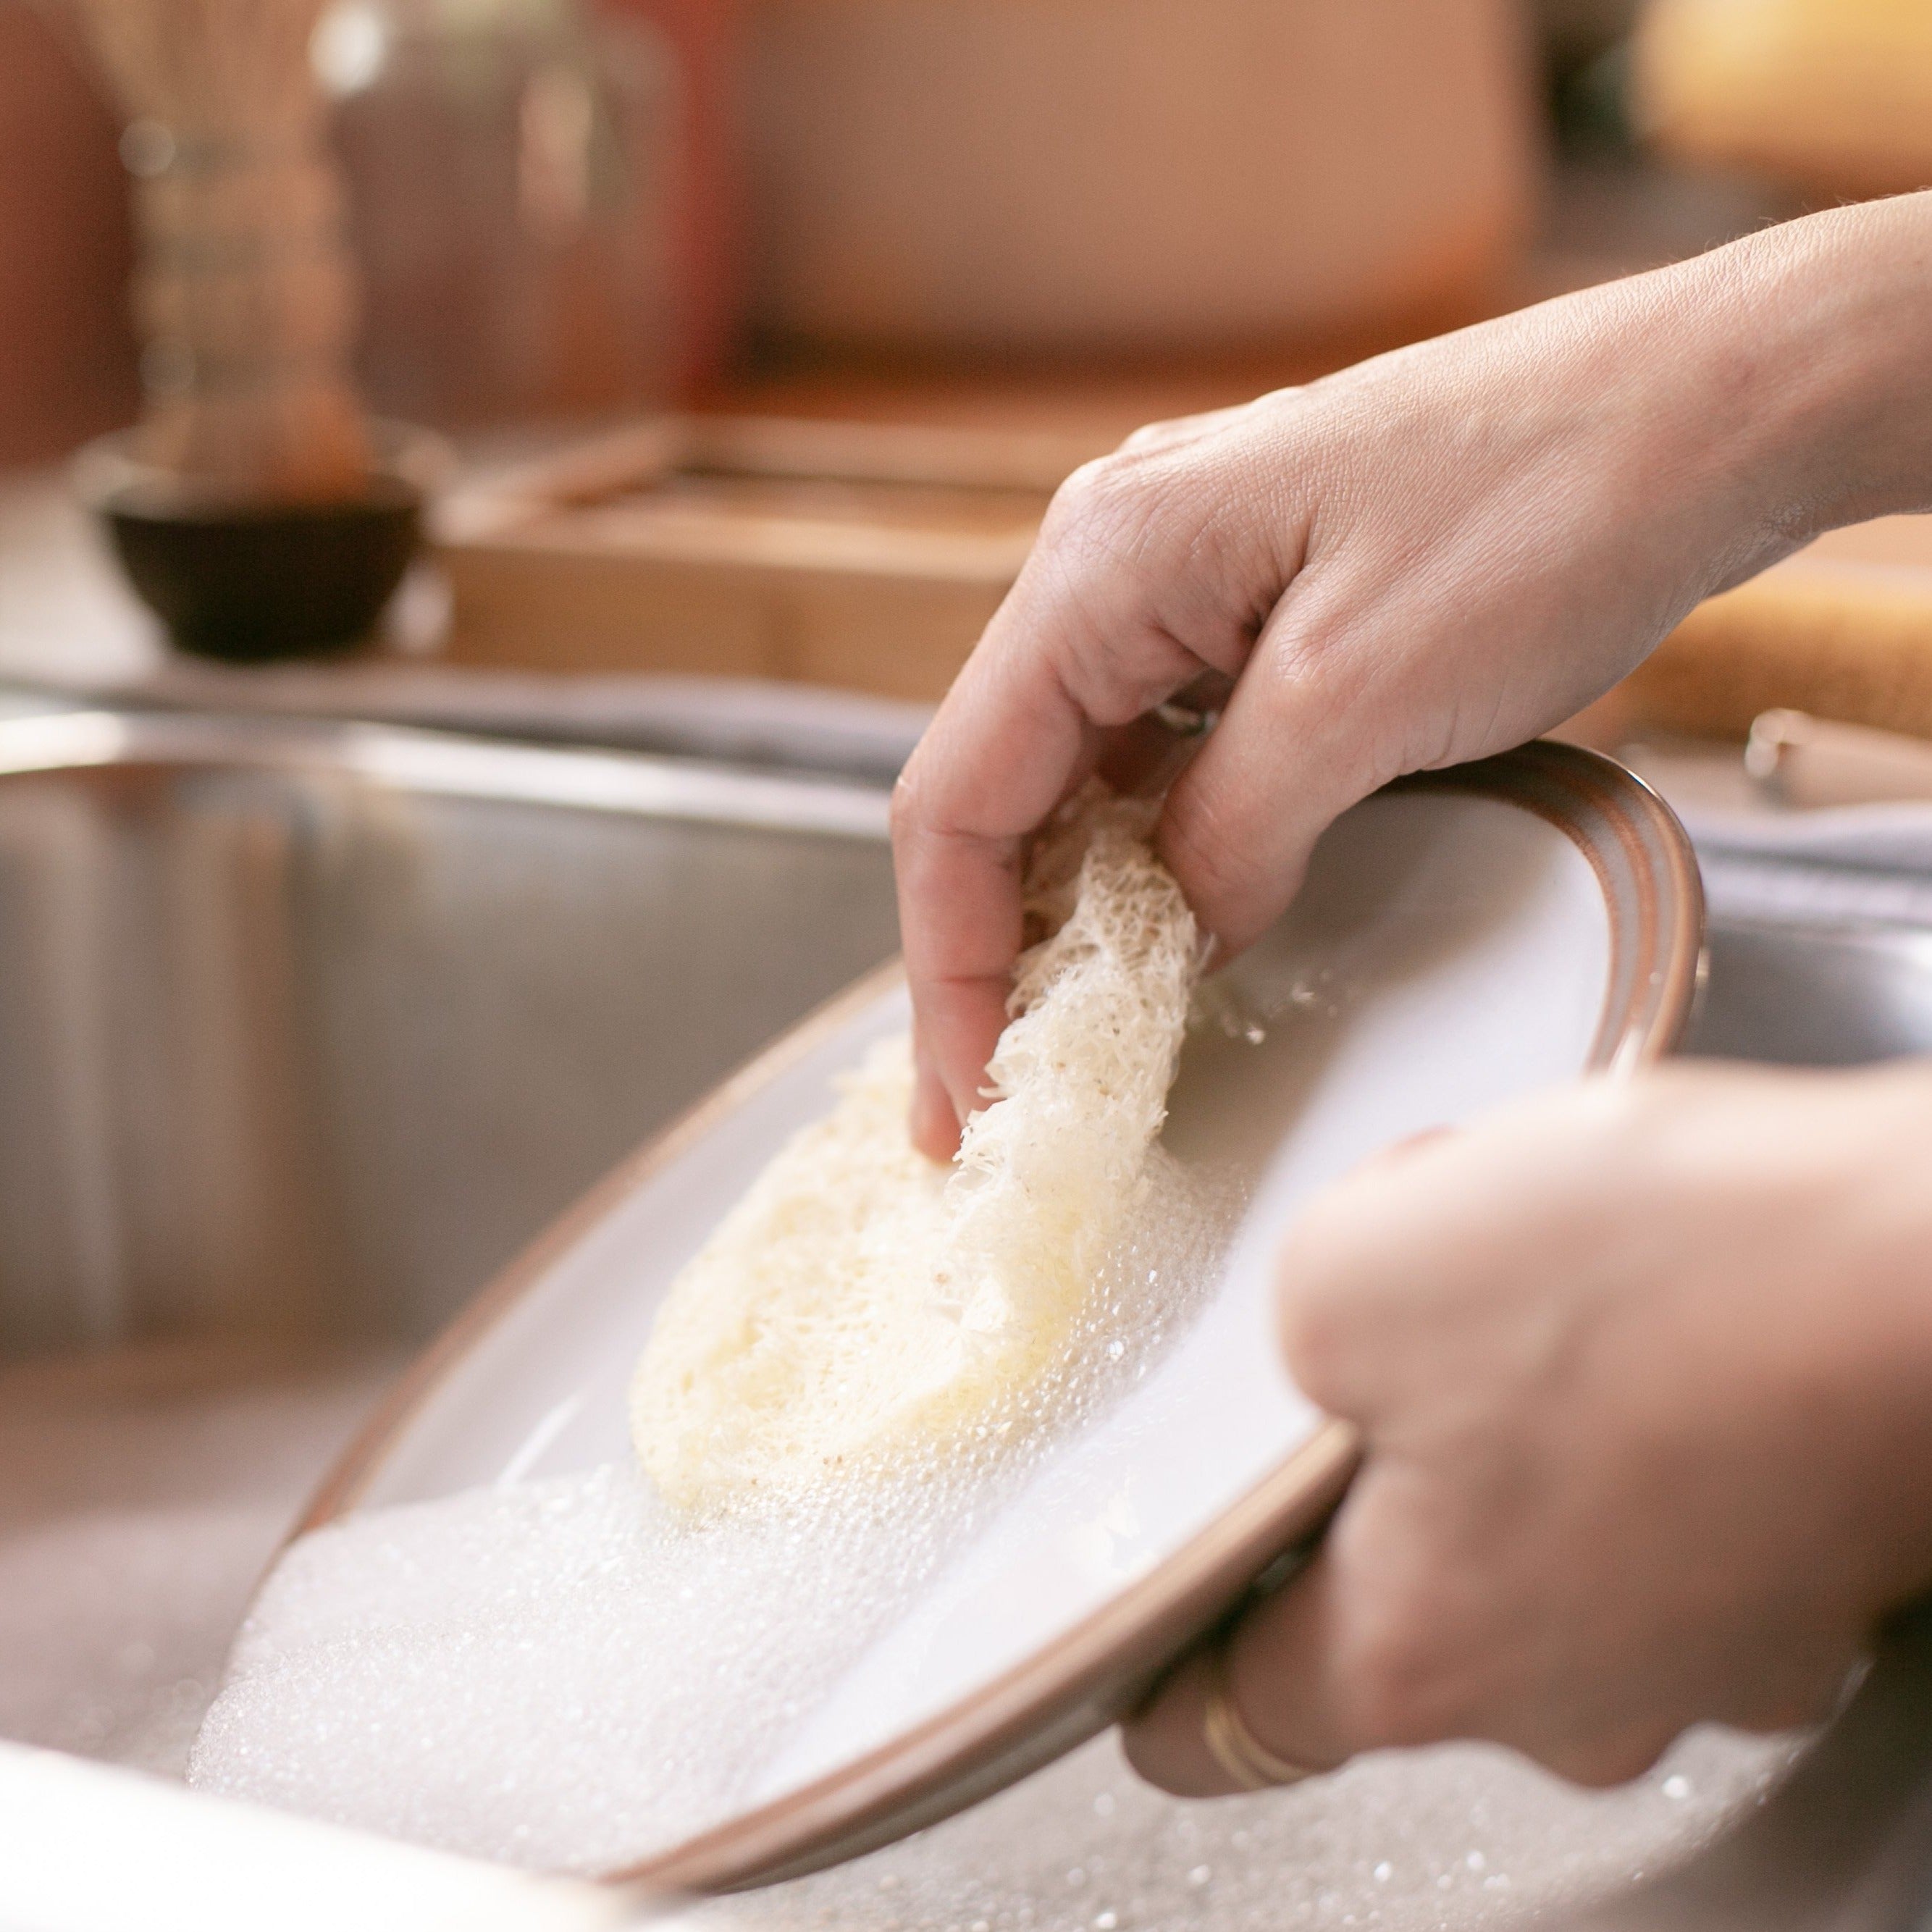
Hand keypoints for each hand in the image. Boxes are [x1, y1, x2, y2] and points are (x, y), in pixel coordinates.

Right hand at [892, 194, 1931, 1156]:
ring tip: (1070, 1036)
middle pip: (999, 788)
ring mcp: (1187, 574)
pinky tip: (1169, 925)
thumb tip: (1166, 941)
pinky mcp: (1256, 601)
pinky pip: (1159, 747)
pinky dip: (1150, 847)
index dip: (949, 964)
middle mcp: (1117, 557)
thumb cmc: (1551, 507)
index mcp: (1104, 561)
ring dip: (1069, 905)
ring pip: (1076, 773)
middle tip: (1005, 1093)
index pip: (960, 796)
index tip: (968, 1095)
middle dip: (993, 950)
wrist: (1707, 408)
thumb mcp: (1362, 705)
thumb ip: (1228, 836)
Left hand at [1123, 1061, 1931, 1792]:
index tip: (1139, 1667)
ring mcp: (1703, 1648)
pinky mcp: (1799, 1573)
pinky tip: (1643, 1312)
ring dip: (1506, 1435)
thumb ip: (1281, 1332)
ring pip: (1538, 1552)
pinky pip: (1655, 1506)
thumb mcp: (1354, 1260)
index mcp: (1419, 1651)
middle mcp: (1569, 1694)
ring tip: (1535, 1298)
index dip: (1167, 1681)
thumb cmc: (1662, 1284)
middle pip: (1397, 1618)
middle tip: (1366, 1352)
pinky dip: (1627, 1421)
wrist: (1929, 1266)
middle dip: (1358, 1488)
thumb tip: (1323, 1347)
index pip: (1234, 1720)